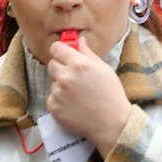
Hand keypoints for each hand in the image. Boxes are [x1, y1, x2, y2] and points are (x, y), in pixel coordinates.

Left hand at [46, 39, 133, 156]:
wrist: (109, 121)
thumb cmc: (110, 93)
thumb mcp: (103, 68)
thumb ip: (87, 52)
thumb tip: (79, 40)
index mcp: (79, 64)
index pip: (56, 48)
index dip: (59, 50)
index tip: (62, 53)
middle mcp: (65, 76)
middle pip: (51, 64)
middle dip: (61, 67)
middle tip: (74, 76)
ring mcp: (58, 93)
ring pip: (54, 83)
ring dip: (62, 85)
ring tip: (78, 94)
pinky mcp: (53, 107)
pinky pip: (52, 98)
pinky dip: (60, 100)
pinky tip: (73, 104)